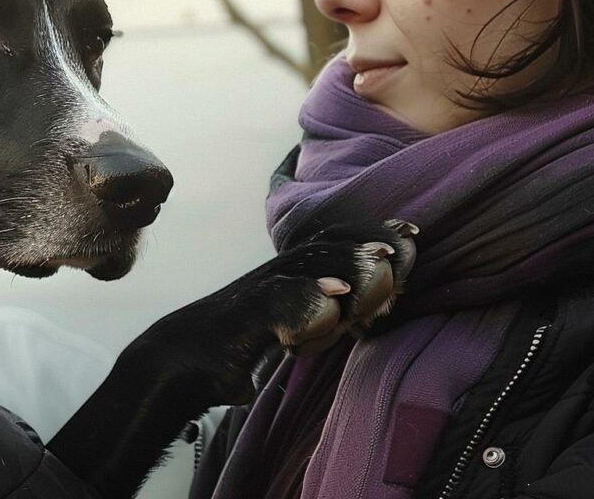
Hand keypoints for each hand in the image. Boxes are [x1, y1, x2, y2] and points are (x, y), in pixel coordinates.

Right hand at [126, 219, 417, 404]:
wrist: (182, 361)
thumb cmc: (242, 344)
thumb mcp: (297, 326)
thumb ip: (333, 316)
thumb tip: (382, 309)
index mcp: (292, 271)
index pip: (336, 240)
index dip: (373, 231)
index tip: (411, 235)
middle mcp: (278, 272)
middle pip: (328, 242)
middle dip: (369, 239)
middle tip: (404, 248)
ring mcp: (259, 289)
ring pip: (308, 263)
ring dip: (350, 260)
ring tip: (383, 262)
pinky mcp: (243, 315)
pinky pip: (276, 299)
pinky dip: (308, 296)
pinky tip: (335, 299)